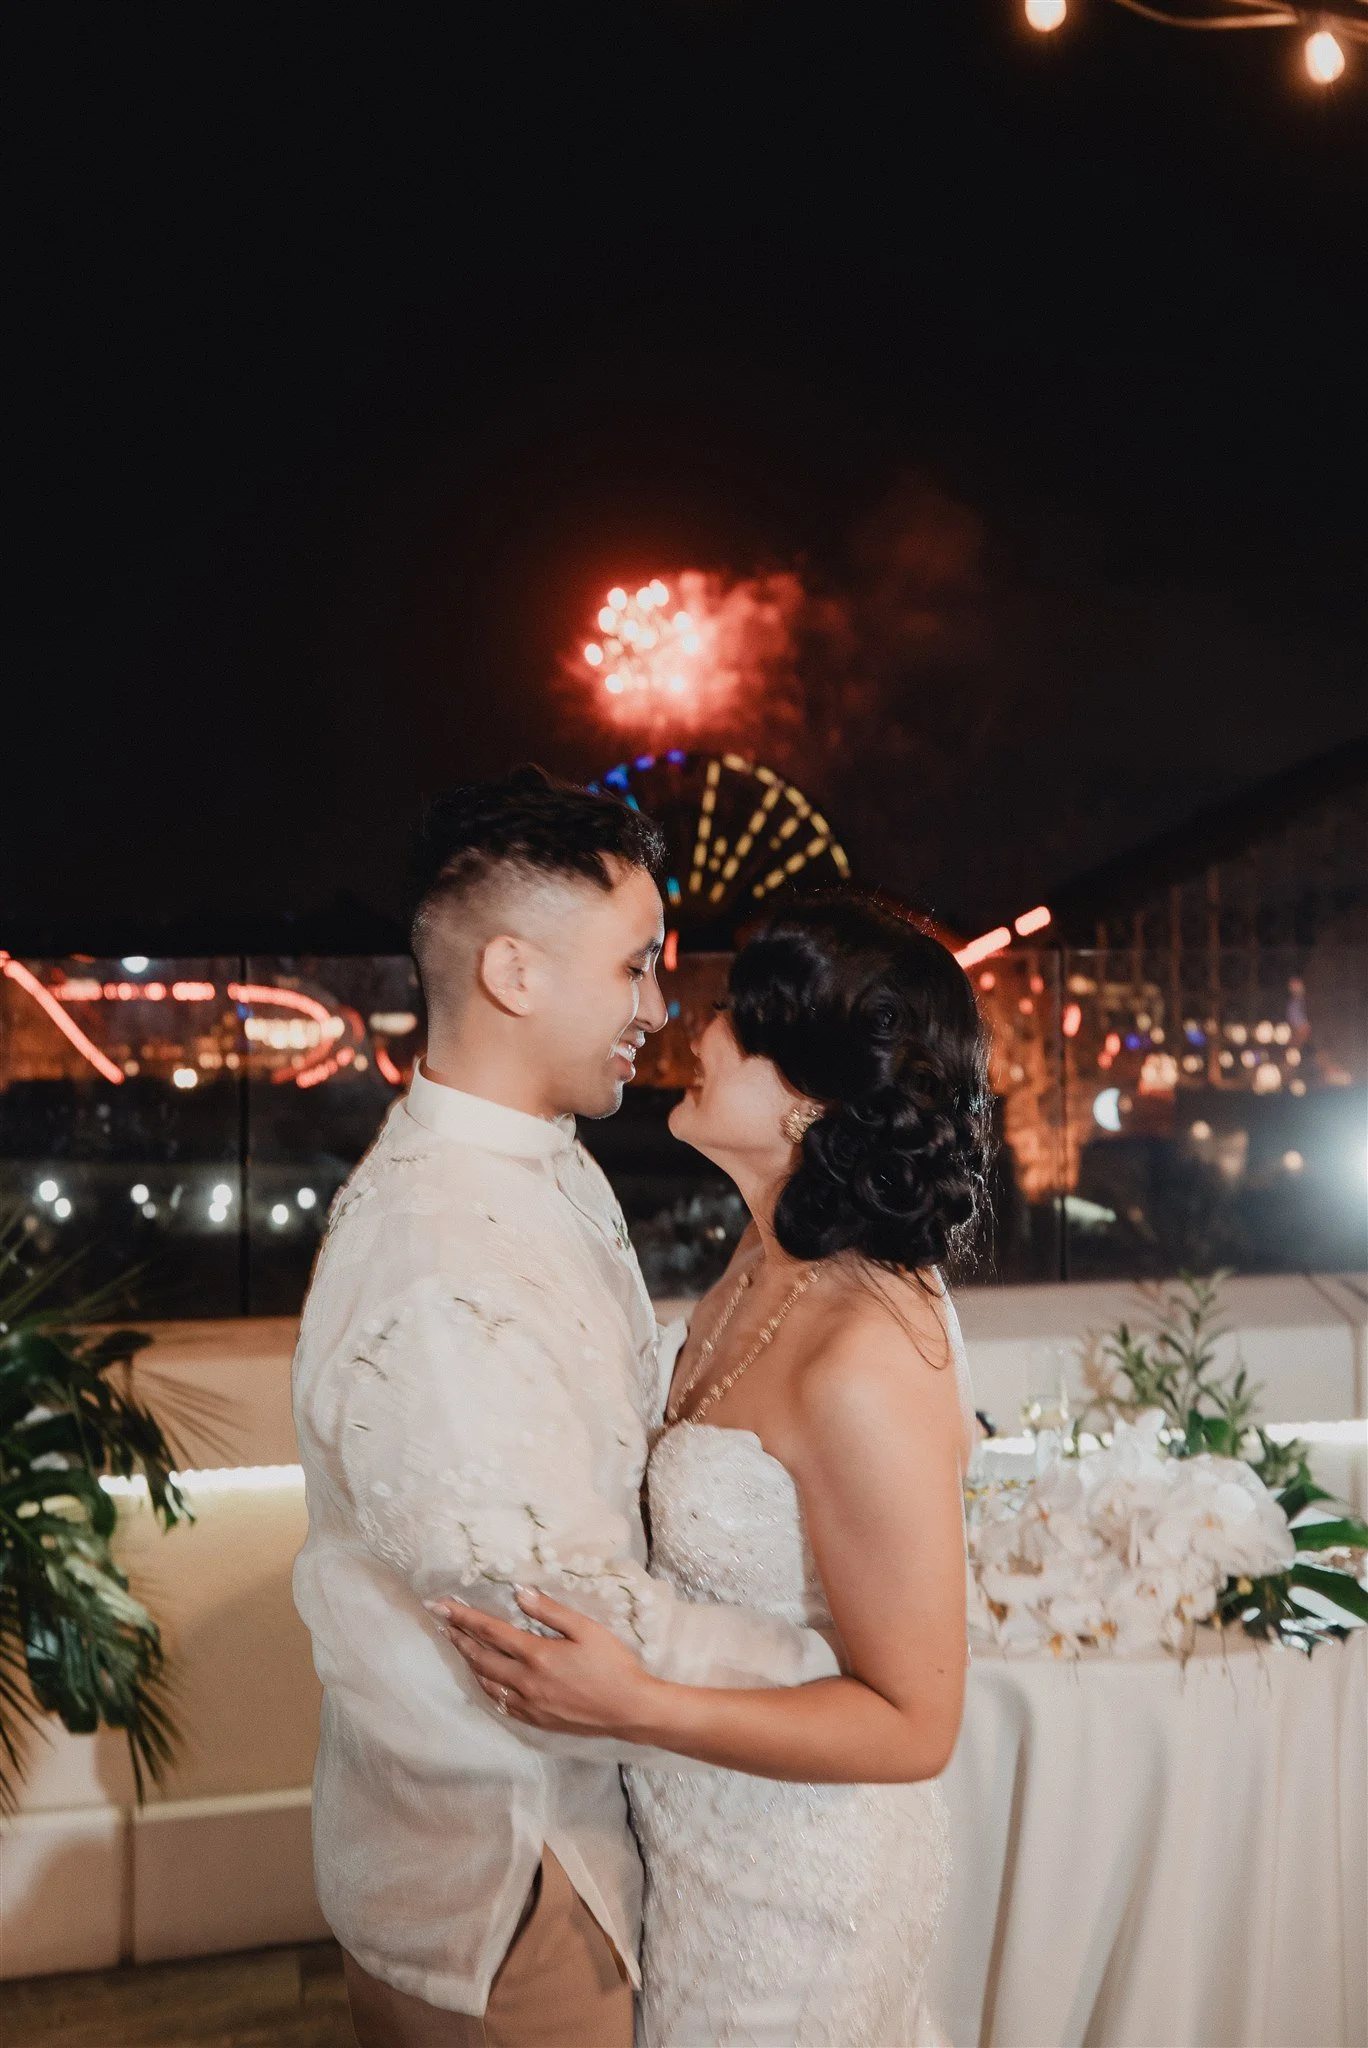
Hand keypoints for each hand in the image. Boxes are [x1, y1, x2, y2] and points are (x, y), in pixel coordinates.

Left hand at [428, 1587, 657, 1737]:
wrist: (629, 1710)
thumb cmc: (612, 1664)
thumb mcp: (586, 1629)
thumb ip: (550, 1611)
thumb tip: (518, 1593)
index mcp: (536, 1655)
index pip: (490, 1631)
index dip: (463, 1617)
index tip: (441, 1605)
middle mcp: (525, 1682)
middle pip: (480, 1658)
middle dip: (458, 1638)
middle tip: (441, 1623)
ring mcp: (528, 1704)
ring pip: (487, 1682)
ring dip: (469, 1662)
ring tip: (459, 1646)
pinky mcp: (535, 1720)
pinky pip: (501, 1703)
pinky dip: (487, 1687)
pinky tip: (486, 1679)